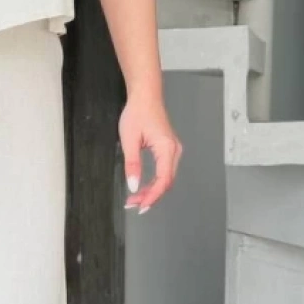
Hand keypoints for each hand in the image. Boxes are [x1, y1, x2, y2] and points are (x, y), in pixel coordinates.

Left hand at [119, 90, 181, 212]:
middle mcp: (174, 151)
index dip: (152, 196)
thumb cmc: (137, 113)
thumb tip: (134, 186)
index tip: (140, 206)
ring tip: (135, 198)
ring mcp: (173, 150)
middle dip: (150, 196)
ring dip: (152, 190)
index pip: (163, 180)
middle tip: (133, 204)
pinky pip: (164, 171)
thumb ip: (132, 165)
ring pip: (166, 178)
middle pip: (166, 182)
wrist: (145, 97)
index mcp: (166, 148)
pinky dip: (154, 182)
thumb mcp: (129, 140)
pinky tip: (143, 187)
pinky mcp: (169, 150)